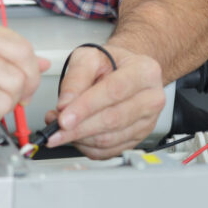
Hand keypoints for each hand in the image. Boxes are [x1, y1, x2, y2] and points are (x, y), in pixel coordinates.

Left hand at [44, 44, 164, 159]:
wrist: (125, 71)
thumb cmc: (110, 63)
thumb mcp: (89, 57)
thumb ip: (76, 78)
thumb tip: (65, 104)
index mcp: (144, 71)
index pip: (114, 91)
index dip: (86, 107)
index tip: (64, 117)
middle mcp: (151, 98)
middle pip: (113, 119)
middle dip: (79, 128)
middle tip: (56, 129)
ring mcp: (147, 121)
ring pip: (110, 139)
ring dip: (80, 138)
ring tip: (61, 130)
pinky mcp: (138, 138)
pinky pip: (110, 150)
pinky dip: (87, 147)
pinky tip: (75, 136)